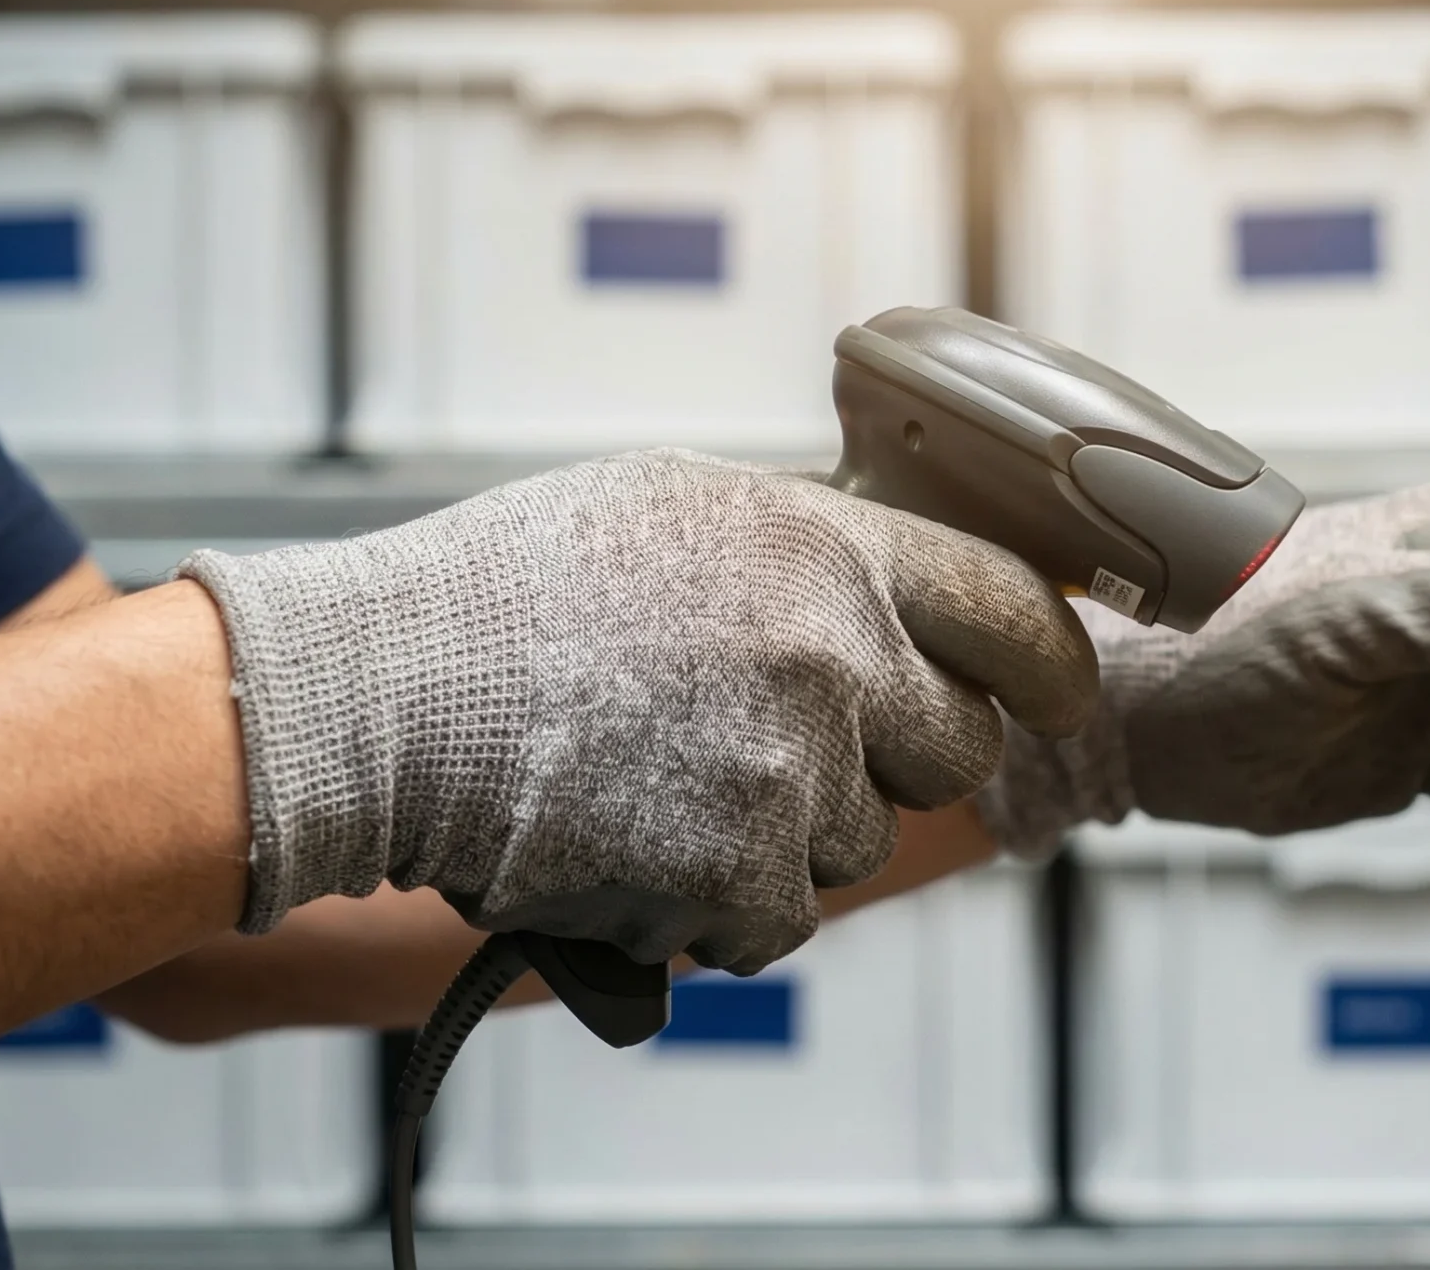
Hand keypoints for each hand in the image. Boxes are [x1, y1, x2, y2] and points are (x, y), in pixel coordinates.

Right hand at [180, 449, 1095, 974]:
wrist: (377, 695)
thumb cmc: (501, 598)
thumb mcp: (673, 510)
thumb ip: (799, 551)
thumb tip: (889, 590)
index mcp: (821, 542)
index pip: (1009, 604)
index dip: (1046, 658)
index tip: (1053, 690)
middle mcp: (831, 645)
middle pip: (956, 742)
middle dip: (892, 759)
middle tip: (791, 751)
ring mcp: (793, 761)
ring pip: (859, 840)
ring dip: (786, 838)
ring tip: (667, 786)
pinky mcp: (743, 867)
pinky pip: (784, 918)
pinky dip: (720, 910)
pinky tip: (641, 850)